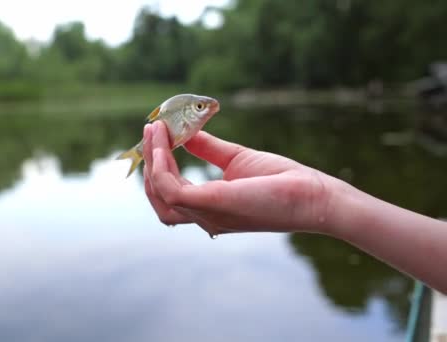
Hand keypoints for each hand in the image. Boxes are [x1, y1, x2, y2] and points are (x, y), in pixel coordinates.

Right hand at [142, 120, 334, 236]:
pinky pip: (169, 187)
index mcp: (209, 210)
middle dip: (149, 162)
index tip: (158, 134)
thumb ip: (208, 148)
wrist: (312, 195)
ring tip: (154, 130)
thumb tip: (185, 132)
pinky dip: (160, 165)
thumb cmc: (281, 181)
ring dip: (151, 160)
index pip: (170, 195)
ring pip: (159, 192)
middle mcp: (203, 217)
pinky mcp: (211, 202)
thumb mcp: (236, 159)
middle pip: (158, 197)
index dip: (158, 166)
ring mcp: (206, 213)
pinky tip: (164, 142)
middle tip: (151, 130)